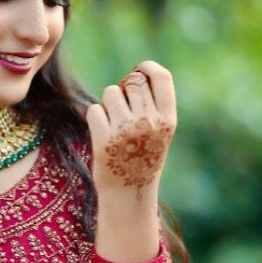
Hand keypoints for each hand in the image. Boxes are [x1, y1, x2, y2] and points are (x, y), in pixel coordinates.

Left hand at [86, 61, 176, 199]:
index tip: (139, 69)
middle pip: (133, 82)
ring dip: (108, 103)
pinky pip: (94, 110)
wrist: (128, 194)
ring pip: (111, 92)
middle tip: (123, 109)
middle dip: (125, 89)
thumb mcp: (159, 133)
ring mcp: (125, 130)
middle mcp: (149, 122)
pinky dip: (95, 118)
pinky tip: (103, 134)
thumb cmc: (143, 159)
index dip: (147, 67)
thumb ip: (153, 105)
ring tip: (114, 124)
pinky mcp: (103, 139)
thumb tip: (135, 74)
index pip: (161, 77)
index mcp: (167, 120)